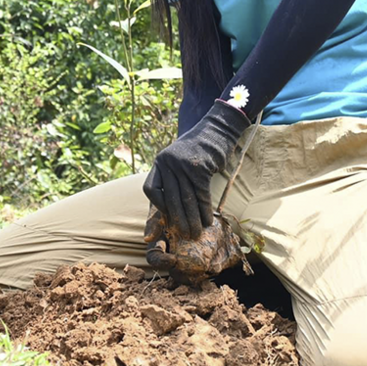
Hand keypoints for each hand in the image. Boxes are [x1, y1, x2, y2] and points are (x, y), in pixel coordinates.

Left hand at [142, 101, 249, 235]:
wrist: (216, 130)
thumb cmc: (199, 149)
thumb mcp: (178, 159)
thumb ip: (173, 177)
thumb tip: (173, 207)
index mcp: (160, 161)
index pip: (150, 188)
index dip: (157, 205)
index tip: (168, 216)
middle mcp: (168, 163)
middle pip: (170, 198)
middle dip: (179, 220)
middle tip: (186, 235)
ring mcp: (183, 165)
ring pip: (187, 199)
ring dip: (193, 219)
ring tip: (197, 233)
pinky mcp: (199, 167)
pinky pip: (201, 194)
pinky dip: (205, 209)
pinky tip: (208, 219)